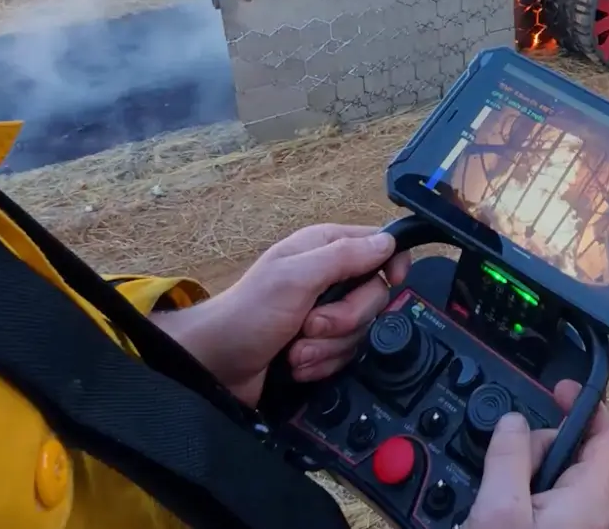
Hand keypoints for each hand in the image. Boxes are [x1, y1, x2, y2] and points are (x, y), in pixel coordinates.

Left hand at [153, 223, 410, 405]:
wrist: (216, 367)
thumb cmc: (248, 315)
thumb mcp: (295, 278)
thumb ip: (344, 257)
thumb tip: (388, 242)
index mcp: (323, 249)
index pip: (379, 244)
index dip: (391, 262)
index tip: (392, 281)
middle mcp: (328, 278)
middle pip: (374, 296)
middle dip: (344, 319)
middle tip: (310, 324)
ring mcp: (325, 314)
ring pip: (360, 331)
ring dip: (327, 347)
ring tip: (296, 349)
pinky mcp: (321, 347)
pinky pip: (346, 356)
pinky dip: (321, 364)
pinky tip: (296, 364)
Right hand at [463, 380, 608, 528]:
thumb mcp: (500, 508)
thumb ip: (508, 458)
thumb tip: (513, 421)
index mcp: (589, 498)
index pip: (606, 435)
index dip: (586, 405)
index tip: (561, 389)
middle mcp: (589, 511)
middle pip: (572, 454)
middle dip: (537, 446)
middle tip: (506, 463)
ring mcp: (573, 524)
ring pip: (552, 478)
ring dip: (524, 473)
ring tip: (497, 499)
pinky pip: (542, 500)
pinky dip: (521, 493)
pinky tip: (499, 509)